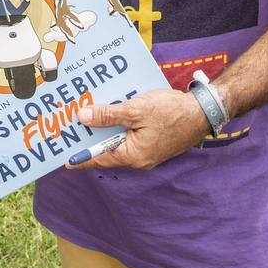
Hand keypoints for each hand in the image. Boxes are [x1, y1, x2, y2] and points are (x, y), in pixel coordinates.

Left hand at [69, 89, 209, 170]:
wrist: (203, 111)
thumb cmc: (172, 112)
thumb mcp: (136, 110)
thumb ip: (108, 115)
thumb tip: (82, 117)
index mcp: (133, 155)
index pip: (100, 158)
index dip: (82, 156)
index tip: (65, 158)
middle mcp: (139, 157)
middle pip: (109, 148)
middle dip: (92, 137)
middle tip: (72, 127)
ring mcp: (148, 150)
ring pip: (120, 140)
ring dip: (106, 127)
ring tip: (88, 114)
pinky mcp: (154, 140)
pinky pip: (131, 134)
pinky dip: (120, 124)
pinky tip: (113, 108)